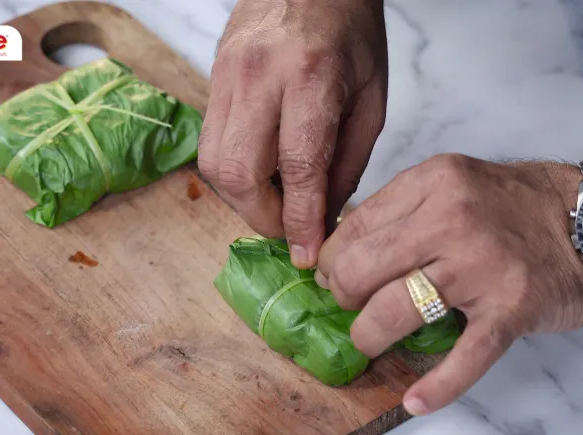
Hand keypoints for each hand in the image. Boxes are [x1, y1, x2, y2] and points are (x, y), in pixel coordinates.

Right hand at [198, 0, 388, 267]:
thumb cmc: (351, 31)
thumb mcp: (372, 97)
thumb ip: (348, 162)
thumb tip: (322, 216)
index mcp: (311, 78)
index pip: (298, 167)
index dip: (300, 221)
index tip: (307, 255)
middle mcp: (258, 77)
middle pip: (238, 174)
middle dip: (262, 216)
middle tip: (289, 226)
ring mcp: (226, 76)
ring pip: (214, 164)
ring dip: (244, 198)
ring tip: (277, 197)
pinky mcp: (211, 78)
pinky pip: (210, 143)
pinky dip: (234, 171)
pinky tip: (262, 169)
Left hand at [315, 154, 582, 414]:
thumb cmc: (516, 204)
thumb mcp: (453, 182)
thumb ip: (402, 209)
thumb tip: (343, 248)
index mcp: (432, 182)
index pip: (354, 227)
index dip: (332, 258)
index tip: (329, 275)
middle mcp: (453, 219)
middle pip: (362, 269)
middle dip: (342, 296)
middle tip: (350, 305)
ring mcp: (482, 266)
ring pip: (395, 311)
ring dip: (370, 335)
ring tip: (370, 341)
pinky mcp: (510, 309)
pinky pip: (464, 357)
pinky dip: (437, 386)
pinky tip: (414, 400)